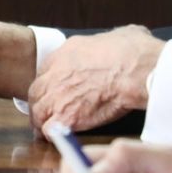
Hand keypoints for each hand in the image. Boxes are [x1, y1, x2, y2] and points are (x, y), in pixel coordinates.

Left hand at [26, 25, 163, 133]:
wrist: (134, 72)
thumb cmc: (133, 52)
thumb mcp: (122, 33)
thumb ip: (115, 38)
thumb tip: (128, 38)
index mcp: (67, 52)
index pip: (46, 70)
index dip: (52, 82)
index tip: (58, 90)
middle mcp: (56, 73)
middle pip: (36, 91)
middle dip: (42, 102)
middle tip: (50, 112)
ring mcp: (57, 95)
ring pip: (38, 112)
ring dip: (44, 121)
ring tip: (52, 129)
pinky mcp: (66, 117)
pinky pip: (49, 130)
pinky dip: (53, 136)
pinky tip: (62, 138)